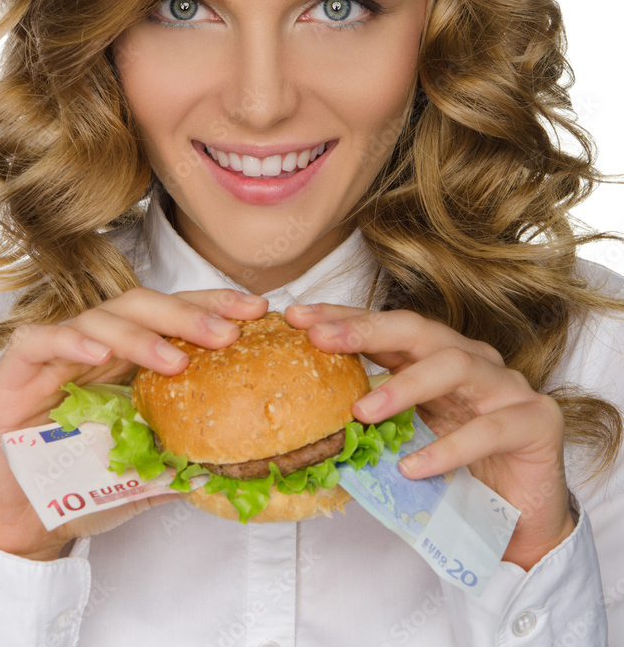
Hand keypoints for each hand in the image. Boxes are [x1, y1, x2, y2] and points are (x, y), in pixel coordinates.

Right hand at [0, 287, 266, 560]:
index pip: (175, 316)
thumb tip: (226, 466)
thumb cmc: (81, 486)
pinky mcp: (18, 367)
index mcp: (130, 358)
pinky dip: (73, 342)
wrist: (21, 518)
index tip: (256, 310)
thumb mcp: (143, 471)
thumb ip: (176, 459)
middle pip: (145, 306)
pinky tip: (100, 358)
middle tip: (228, 332)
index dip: (214, 306)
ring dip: (142, 336)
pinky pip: (44, 339)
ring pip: (103, 319)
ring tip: (176, 361)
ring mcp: (58, 352)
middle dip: (190, 315)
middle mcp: (98, 344)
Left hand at [285, 302, 574, 570]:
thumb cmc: (460, 470)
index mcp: (438, 357)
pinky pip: (489, 429)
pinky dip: (448, 448)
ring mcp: (507, 386)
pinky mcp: (536, 421)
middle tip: (320, 339)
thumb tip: (305, 420)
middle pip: (418, 329)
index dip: (343, 318)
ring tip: (363, 414)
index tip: (297, 317)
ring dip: (404, 386)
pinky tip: (413, 467)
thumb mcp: (410, 437)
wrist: (525, 516)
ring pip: (454, 366)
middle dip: (366, 330)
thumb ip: (375, 418)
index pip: (387, 327)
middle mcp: (473, 360)